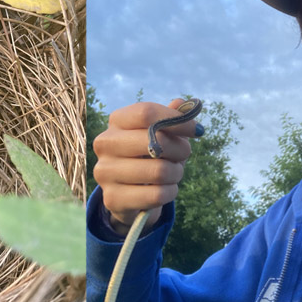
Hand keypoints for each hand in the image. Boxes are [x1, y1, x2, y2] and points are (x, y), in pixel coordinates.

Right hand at [91, 98, 202, 236]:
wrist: (127, 192)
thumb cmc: (148, 156)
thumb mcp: (159, 134)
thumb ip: (170, 118)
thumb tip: (182, 103)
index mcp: (116, 121)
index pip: (146, 113)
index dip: (177, 120)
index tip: (196, 130)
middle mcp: (105, 144)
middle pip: (155, 140)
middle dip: (181, 149)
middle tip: (184, 154)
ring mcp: (104, 172)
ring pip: (159, 170)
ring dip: (176, 173)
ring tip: (173, 173)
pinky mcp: (112, 198)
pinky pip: (156, 195)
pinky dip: (170, 192)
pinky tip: (166, 189)